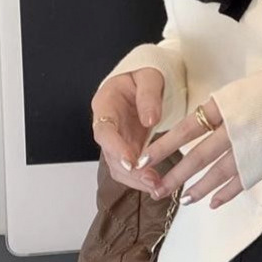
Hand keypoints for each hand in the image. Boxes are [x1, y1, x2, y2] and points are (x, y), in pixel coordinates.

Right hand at [90, 67, 168, 192]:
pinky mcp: (129, 147)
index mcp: (105, 104)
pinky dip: (142, 178)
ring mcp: (117, 139)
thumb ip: (149, 96)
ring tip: (158, 187)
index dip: (115, 148)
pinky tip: (158, 184)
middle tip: (151, 180)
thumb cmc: (144, 74)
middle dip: (129, 171)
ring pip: (119, 166)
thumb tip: (150, 119)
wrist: (145, 80)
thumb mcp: (149, 77)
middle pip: (110, 154)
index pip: (104, 130)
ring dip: (136, 180)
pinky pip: (131, 167)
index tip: (131, 162)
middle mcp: (107, 125)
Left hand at [132, 97, 243, 209]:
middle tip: (156, 190)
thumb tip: (204, 116)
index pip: (185, 129)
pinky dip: (226, 193)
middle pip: (198, 156)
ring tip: (183, 200)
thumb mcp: (243, 89)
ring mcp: (250, 146)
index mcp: (224, 107)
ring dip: (199, 189)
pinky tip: (213, 203)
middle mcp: (234, 128)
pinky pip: (242, 180)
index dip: (162, 147)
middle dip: (175, 176)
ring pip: (218, 172)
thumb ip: (222, 104)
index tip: (143, 160)